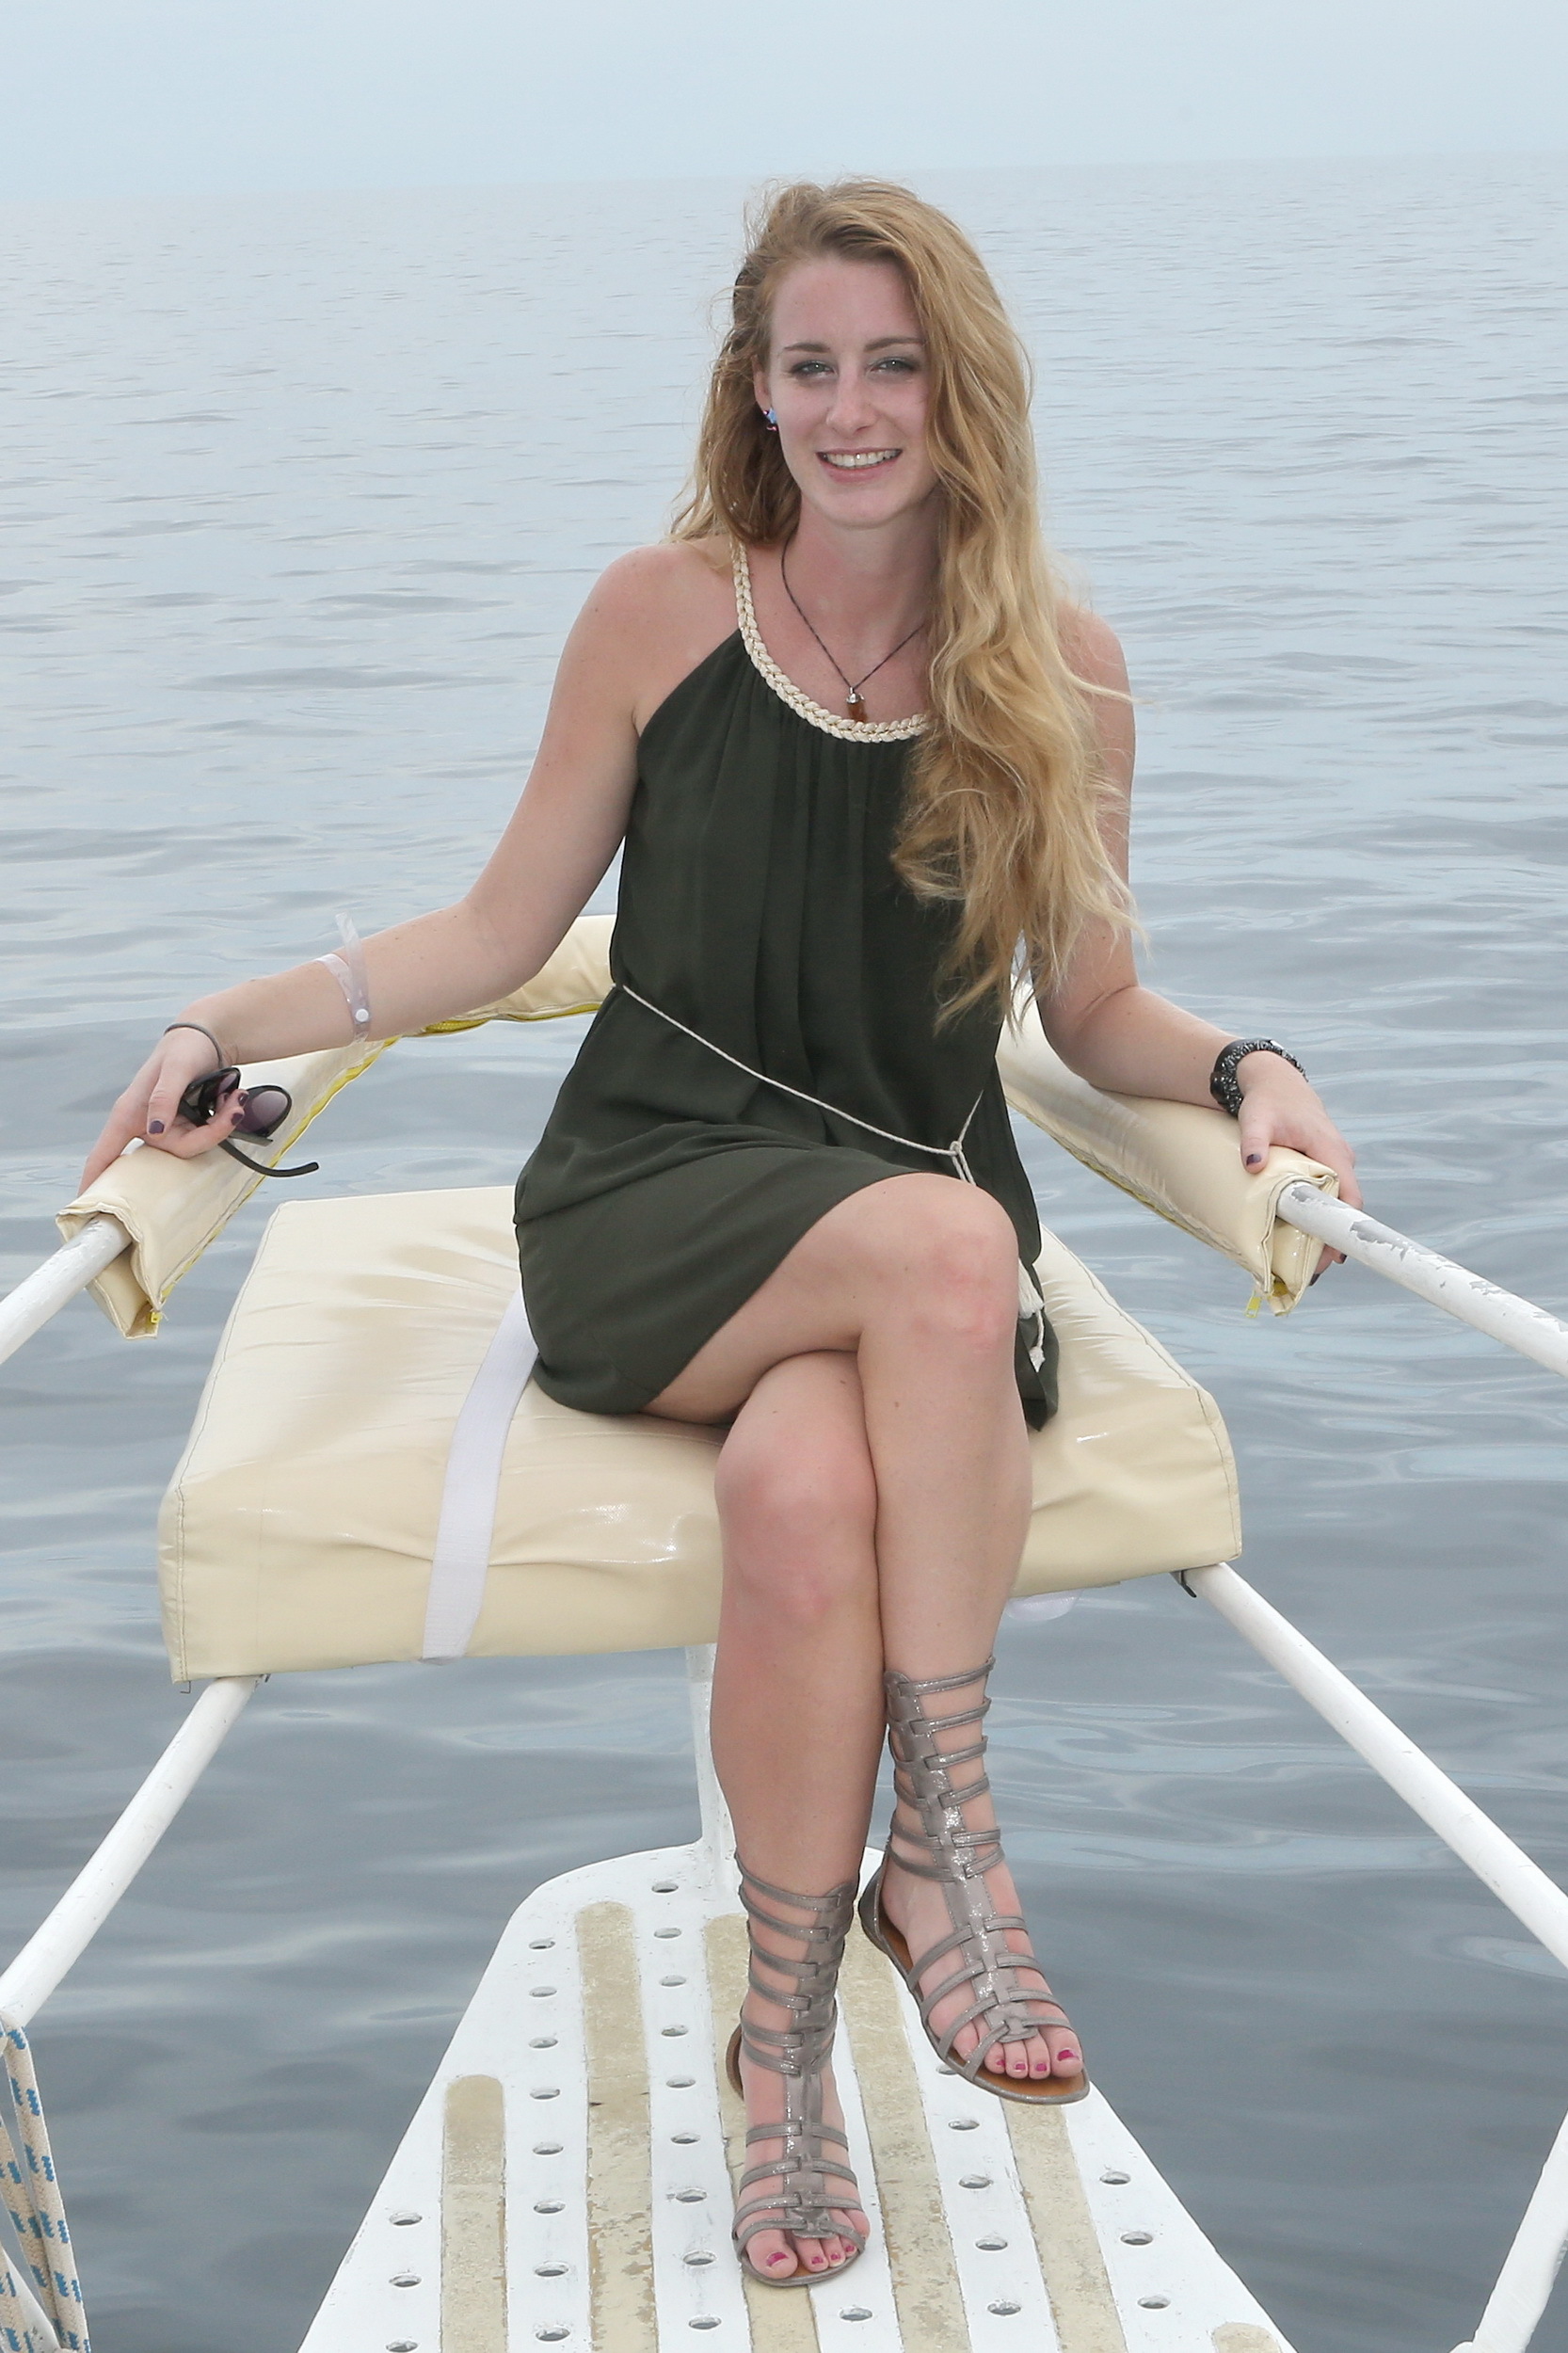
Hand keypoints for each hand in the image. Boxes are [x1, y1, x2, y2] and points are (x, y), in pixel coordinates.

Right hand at [80, 1025, 248, 1191]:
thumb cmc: (183, 1048)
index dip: (95, 1179)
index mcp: (130, 1113)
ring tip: (235, 1097)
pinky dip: (224, 1120)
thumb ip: (164, 1098)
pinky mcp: (187, 1125)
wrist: (208, 1038)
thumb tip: (154, 1131)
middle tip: (234, 1107)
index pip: (105, 1153)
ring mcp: (169, 1126)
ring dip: (222, 1123)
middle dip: (209, 1133)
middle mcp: (147, 1124)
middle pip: (175, 1151)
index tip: (85, 1202)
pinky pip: (206, 1135)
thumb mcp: (175, 1068)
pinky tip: (232, 1100)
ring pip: (196, 1144)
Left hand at [1234, 1052, 1359, 1278]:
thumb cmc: (1267, 1101)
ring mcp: (1334, 1162)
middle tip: (1311, 1270)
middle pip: (1344, 1207)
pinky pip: (1326, 1195)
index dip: (1343, 1229)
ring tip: (1305, 1261)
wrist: (1273, 1082)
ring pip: (1336, 1203)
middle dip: (1331, 1239)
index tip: (1333, 1257)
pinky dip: (1316, 1215)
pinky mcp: (1324, 1165)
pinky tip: (1300, 1236)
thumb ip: (1254, 1142)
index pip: (1348, 1196)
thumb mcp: (1256, 1119)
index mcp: (1331, 1151)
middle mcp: (1339, 1158)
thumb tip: (1252, 1164)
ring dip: (1323, 1230)